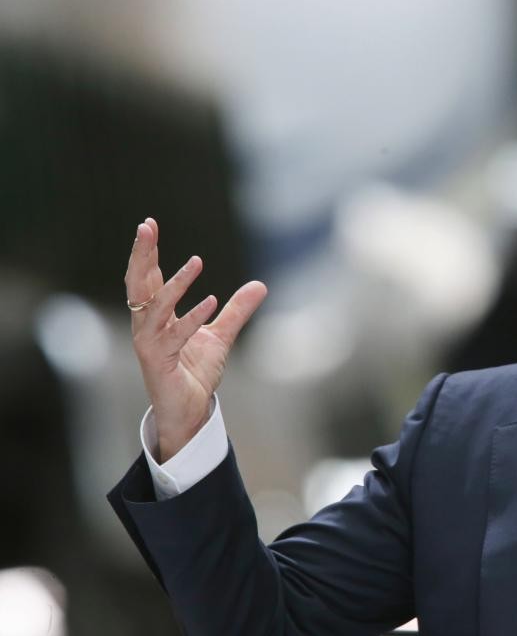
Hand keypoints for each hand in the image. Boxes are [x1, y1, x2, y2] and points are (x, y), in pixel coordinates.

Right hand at [125, 217, 266, 461]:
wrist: (191, 410)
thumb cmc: (195, 373)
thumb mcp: (222, 335)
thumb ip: (237, 310)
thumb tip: (259, 284)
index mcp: (156, 317)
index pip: (147, 278)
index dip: (147, 252)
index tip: (149, 224)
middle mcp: (147, 327)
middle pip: (138, 284)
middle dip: (141, 255)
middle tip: (146, 227)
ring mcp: (150, 344)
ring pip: (155, 308)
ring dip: (175, 284)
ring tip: (196, 263)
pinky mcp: (159, 362)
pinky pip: (175, 336)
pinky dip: (192, 318)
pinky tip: (210, 301)